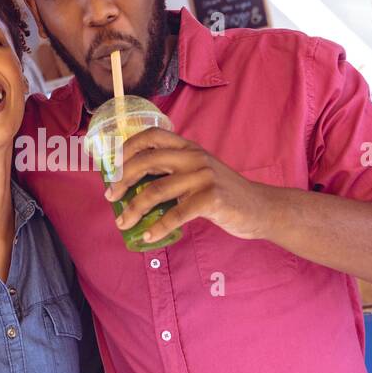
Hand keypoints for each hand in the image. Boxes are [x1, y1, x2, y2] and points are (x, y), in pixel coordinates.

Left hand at [105, 128, 269, 242]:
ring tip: (123, 223)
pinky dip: (158, 227)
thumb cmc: (223, 194)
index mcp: (189, 147)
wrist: (260, 208)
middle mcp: (195, 157)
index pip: (152, 135)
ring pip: (156, 190)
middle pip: (147, 161)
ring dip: (134, 209)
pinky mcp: (211, 199)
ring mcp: (203, 176)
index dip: (127, 148)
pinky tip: (148, 236)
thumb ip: (172, 172)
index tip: (112, 166)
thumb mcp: (198, 173)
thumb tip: (132, 186)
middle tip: (111, 196)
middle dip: (122, 179)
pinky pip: (175, 214)